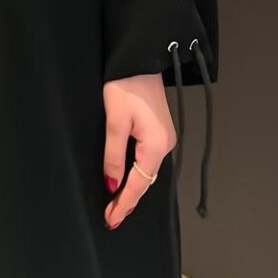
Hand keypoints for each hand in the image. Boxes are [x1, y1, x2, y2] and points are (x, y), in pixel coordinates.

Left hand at [102, 73, 176, 228]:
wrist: (140, 58)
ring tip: (116, 206)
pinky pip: (148, 160)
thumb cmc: (126, 85)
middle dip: (128, 201)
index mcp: (157, 145)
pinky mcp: (159, 131)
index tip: (110, 219)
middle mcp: (166, 144)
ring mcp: (165, 138)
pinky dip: (137, 174)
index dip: (123, 203)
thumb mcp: (114, 121)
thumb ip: (113, 156)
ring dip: (132, 189)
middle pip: (145, 181)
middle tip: (111, 218)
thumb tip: (112, 185)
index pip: (138, 184)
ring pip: (147, 172)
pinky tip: (127, 181)